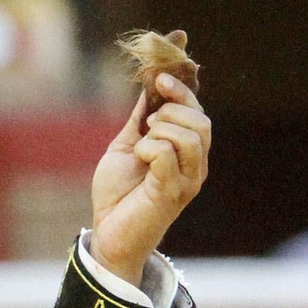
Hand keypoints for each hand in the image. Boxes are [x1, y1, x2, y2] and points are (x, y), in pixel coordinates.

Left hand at [90, 73, 210, 285]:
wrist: (107, 232)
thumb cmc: (117, 195)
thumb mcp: (126, 147)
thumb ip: (140, 120)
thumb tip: (148, 88)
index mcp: (186, 152)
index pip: (198, 112)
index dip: (183, 89)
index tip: (159, 76)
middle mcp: (195, 165)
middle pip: (201, 121)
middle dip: (171, 110)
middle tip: (146, 123)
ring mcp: (188, 179)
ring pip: (190, 134)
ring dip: (160, 129)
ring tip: (141, 145)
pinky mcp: (173, 192)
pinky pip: (168, 153)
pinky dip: (149, 148)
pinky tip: (139, 158)